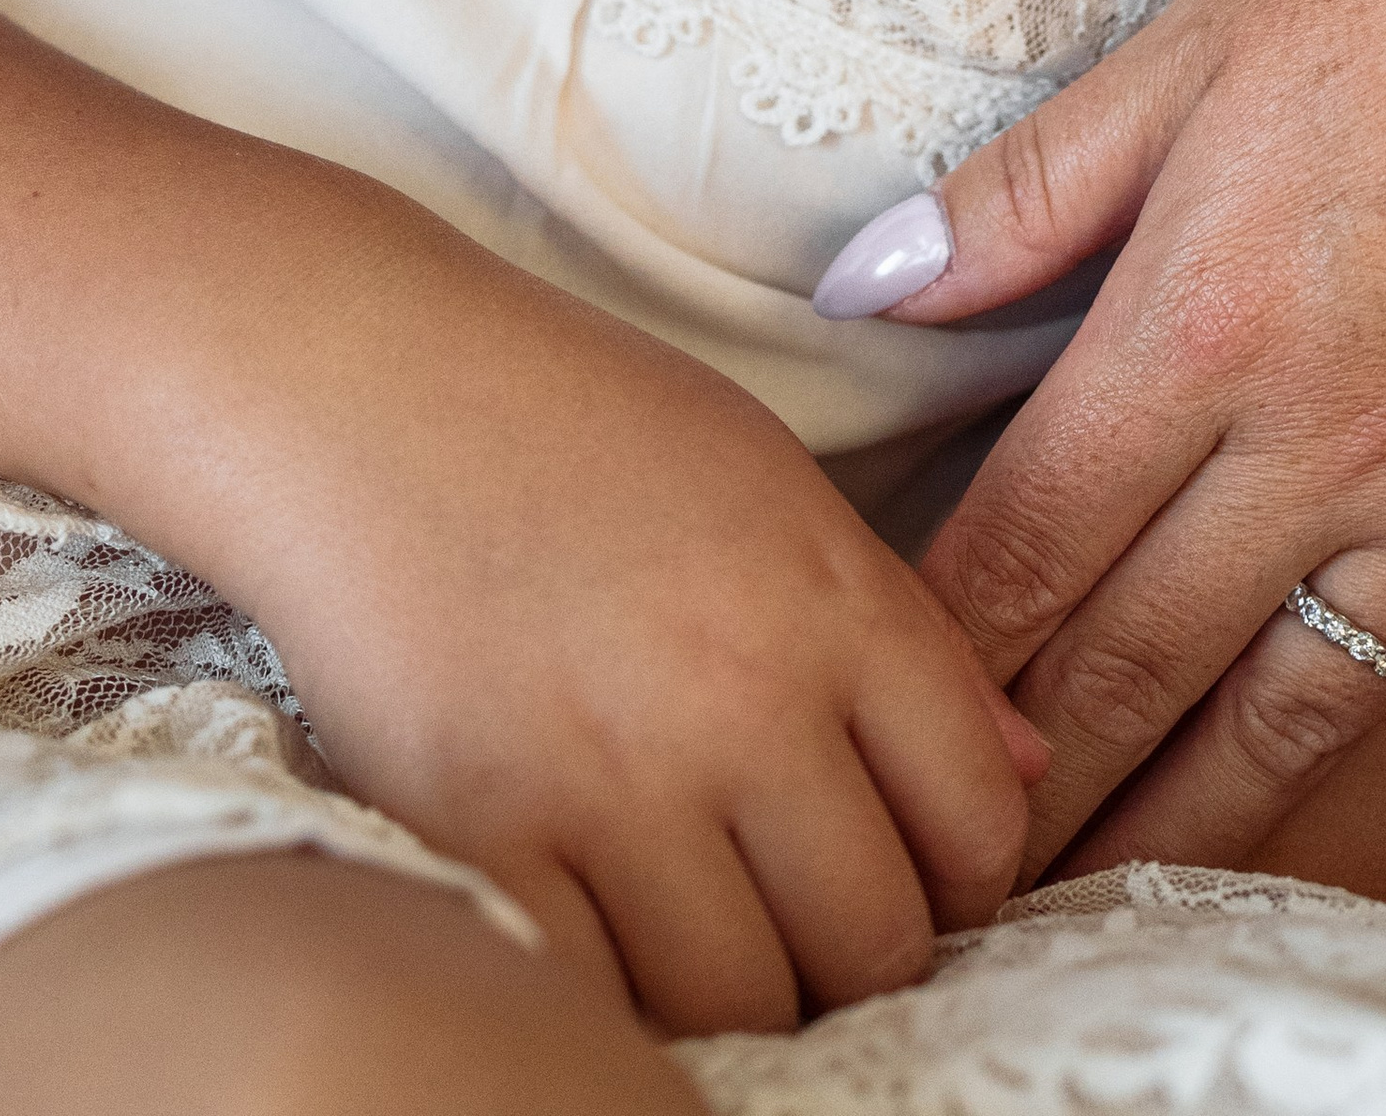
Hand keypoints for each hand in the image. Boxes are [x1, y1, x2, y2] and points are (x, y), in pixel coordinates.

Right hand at [151, 194, 1045, 1035]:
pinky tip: (612, 939)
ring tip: (717, 935)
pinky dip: (618, 995)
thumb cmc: (574, 420)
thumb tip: (1023, 777)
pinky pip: (597, 999)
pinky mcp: (483, 839)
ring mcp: (610, 781)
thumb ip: (905, 637)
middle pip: (878, 937)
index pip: (980, 818)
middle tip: (815, 923)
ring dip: (749, 994)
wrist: (362, 386)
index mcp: (832, 602)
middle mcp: (742, 701)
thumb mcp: (776, 486)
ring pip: (747, 999)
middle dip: (867, 955)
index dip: (970, 876)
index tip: (922, 873)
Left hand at [875, 0, 1385, 952]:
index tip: (869, 723)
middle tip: (950, 875)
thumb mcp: (1218, 26)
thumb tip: (865, 287)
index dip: (933, 647)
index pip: (1026, 541)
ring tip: (1120, 916)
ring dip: (1204, 835)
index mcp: (1214, 322)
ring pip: (1318, 720)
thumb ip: (1037, 181)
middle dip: (1028, 781)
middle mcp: (1343, 450)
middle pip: (1141, 663)